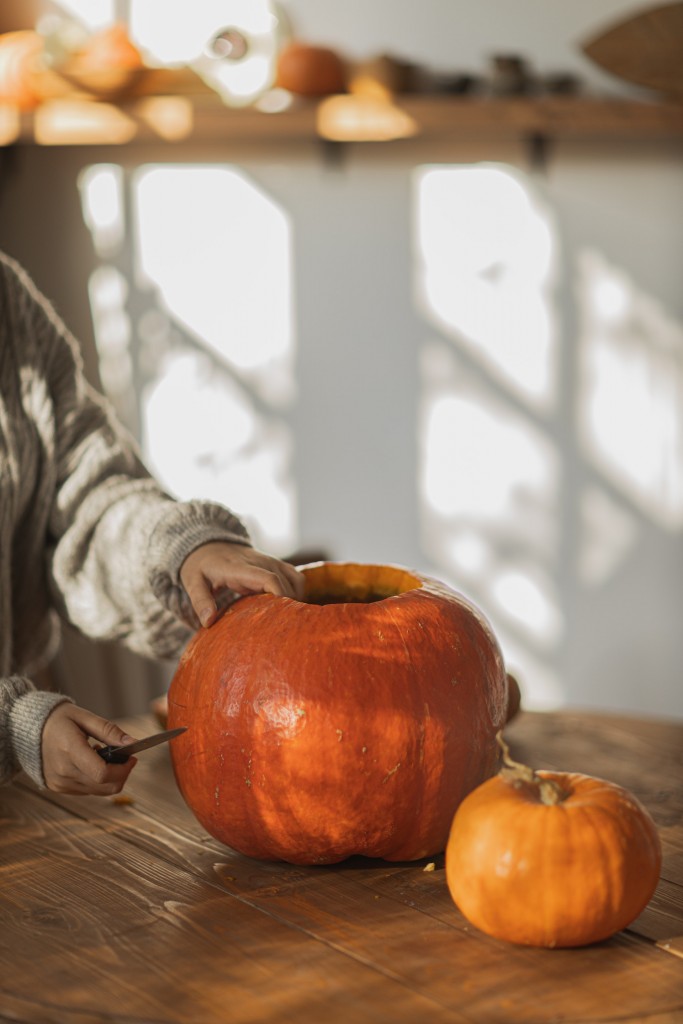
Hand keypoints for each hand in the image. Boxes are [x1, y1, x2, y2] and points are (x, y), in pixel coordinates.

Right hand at [41, 703, 137, 795]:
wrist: (27, 730)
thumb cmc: (58, 720)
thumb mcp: (84, 717)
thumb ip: (109, 731)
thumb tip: (132, 743)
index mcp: (70, 750)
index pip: (102, 773)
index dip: (123, 769)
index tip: (132, 758)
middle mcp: (63, 772)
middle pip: (105, 786)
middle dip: (122, 773)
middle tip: (124, 757)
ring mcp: (60, 783)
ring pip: (99, 792)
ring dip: (110, 777)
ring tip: (102, 755)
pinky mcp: (58, 788)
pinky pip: (88, 791)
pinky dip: (97, 780)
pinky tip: (91, 762)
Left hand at [180, 542, 304, 627]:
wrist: (208, 545)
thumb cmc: (200, 567)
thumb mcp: (193, 583)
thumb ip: (200, 601)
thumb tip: (209, 621)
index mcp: (240, 568)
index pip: (269, 579)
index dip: (280, 597)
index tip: (281, 617)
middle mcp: (260, 562)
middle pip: (285, 583)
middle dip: (289, 605)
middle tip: (284, 628)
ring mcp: (270, 561)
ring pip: (295, 580)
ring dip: (296, 599)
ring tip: (286, 620)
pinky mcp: (276, 564)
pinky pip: (296, 577)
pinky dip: (298, 592)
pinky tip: (288, 608)